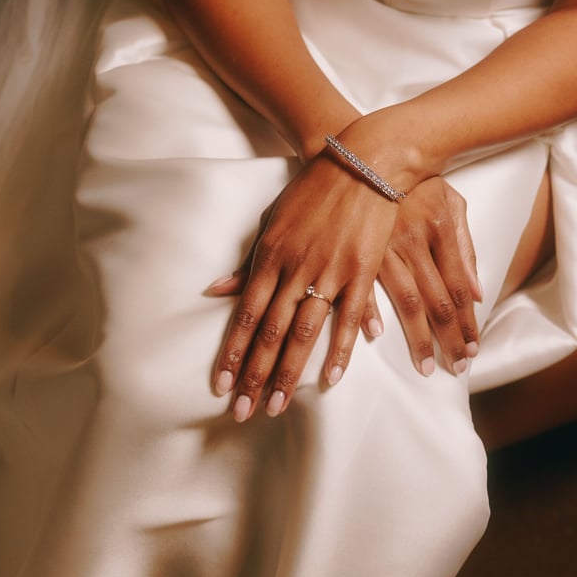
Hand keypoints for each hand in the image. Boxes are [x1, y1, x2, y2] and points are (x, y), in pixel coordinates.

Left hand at [207, 154, 398, 420]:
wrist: (361, 164)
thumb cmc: (311, 194)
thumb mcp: (271, 223)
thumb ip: (247, 264)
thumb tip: (214, 291)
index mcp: (270, 258)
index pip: (246, 316)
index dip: (232, 353)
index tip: (221, 386)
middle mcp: (295, 270)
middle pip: (270, 334)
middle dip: (253, 376)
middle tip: (241, 412)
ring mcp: (329, 273)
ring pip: (303, 333)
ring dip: (287, 374)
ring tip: (275, 406)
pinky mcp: (360, 274)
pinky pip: (347, 320)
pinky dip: (338, 352)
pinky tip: (327, 381)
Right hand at [362, 177, 481, 376]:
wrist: (362, 152)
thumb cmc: (412, 179)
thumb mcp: (448, 201)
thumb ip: (465, 247)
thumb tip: (478, 294)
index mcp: (439, 227)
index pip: (459, 286)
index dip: (468, 322)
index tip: (473, 351)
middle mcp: (414, 240)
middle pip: (438, 302)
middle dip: (450, 339)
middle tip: (457, 369)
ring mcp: (382, 246)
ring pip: (406, 301)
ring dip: (418, 339)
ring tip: (426, 367)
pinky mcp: (352, 248)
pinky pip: (361, 285)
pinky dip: (368, 310)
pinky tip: (375, 336)